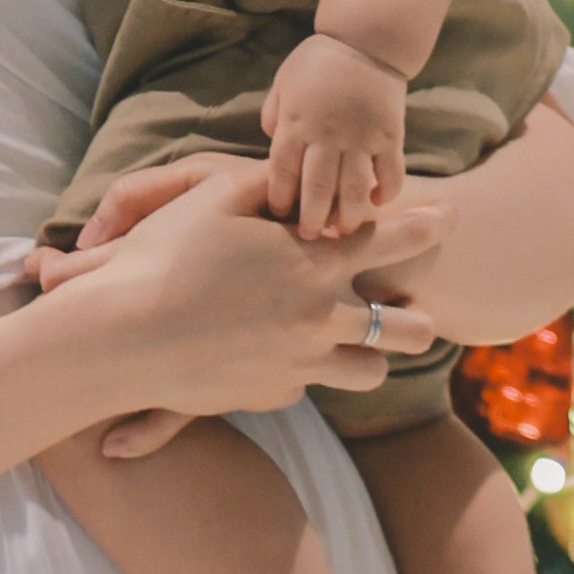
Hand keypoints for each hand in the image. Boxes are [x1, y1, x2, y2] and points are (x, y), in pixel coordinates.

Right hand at [53, 176, 413, 432]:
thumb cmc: (164, 256)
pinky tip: (274, 358)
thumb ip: (265, 181)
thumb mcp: (214, 195)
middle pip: (406, 329)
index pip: (393, 238)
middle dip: (420, 321)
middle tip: (422, 315)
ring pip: (370, 372)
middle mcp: (321, 319)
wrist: (122, 337)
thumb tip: (294, 177)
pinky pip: (306, 387)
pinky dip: (300, 372)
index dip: (428, 224)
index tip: (452, 215)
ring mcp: (301, 365)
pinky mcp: (273, 396)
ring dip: (370, 357)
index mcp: (314, 263)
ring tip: (360, 346)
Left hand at [261, 29, 411, 248]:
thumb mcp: (283, 82)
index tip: (279, 215)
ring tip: (345, 231)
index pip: (282, 170)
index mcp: (296, 121)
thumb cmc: (317, 61)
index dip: (279, 197)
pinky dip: (386, 193)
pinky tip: (378, 204)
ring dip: (349, 215)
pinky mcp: (389, 135)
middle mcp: (327, 133)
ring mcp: (361, 136)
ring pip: (355, 188)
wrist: (365, 40)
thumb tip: (271, 143)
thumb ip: (274, 115)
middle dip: (312, 218)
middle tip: (310, 238)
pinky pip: (390, 172)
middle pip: (317, 187)